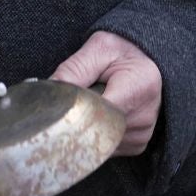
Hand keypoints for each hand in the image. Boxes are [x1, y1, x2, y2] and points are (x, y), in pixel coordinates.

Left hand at [51, 31, 160, 156]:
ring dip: (87, 127)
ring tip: (93, 103)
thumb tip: (48, 92)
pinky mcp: (138, 144)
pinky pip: (107, 147)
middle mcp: (145, 115)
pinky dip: (97, 133)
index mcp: (139, 86)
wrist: (147, 59)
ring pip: (98, 142)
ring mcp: (142, 133)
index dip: (73, 110)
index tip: (58, 102)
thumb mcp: (98, 48)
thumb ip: (73, 69)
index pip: (97, 113)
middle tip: (74, 99)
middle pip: (96, 130)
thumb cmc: (122, 51)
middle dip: (78, 118)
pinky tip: (101, 114)